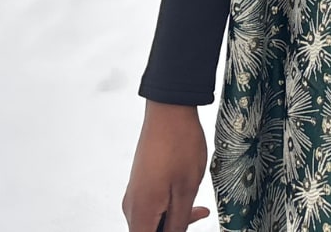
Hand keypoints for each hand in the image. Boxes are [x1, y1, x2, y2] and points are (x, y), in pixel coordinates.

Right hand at [122, 100, 211, 230]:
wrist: (169, 110)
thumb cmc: (179, 144)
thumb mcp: (186, 190)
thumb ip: (178, 223)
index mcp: (141, 210)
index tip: (184, 227)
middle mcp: (132, 204)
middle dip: (174, 229)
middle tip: (197, 216)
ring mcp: (135, 192)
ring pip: (152, 220)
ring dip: (173, 219)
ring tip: (197, 207)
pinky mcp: (140, 182)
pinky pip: (152, 205)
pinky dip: (169, 206)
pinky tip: (187, 196)